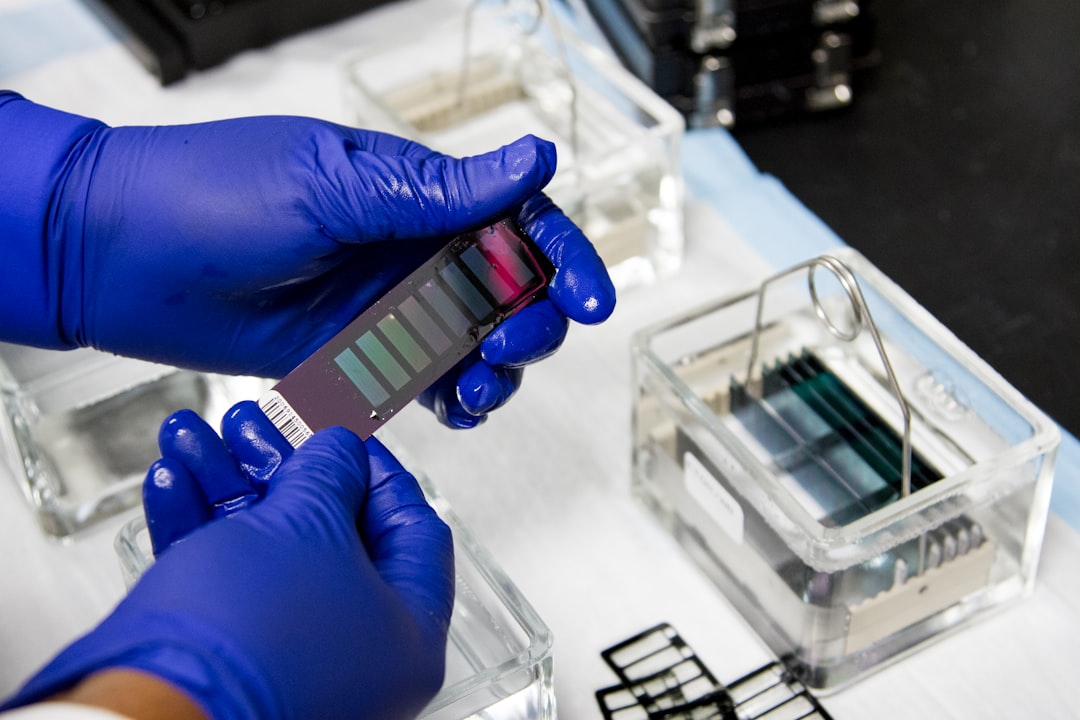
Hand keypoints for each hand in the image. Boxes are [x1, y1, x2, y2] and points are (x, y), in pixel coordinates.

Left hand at [0, 91, 615, 426]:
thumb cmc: (214, 195)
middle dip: (533, 324)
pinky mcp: (361, 356)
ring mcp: (389, 307)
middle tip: (509, 345)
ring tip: (475, 387)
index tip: (591, 300)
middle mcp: (414, 251)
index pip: (519, 223)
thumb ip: (436, 191)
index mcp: (418, 196)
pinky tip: (454, 407)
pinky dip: (457, 400)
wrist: (123, 257)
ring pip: (480, 345)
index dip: (565, 260)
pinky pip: (431, 382)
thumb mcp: (332, 185)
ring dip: (498, 371)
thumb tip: (532, 160)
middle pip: (514, 292)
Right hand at [2, 403, 453, 719]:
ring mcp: (288, 658)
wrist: (145, 715)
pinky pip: (222, 582)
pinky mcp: (227, 660)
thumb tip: (340, 452)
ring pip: (264, 550)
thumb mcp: (308, 526)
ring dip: (223, 484)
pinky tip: (169, 481)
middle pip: (329, 533)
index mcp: (405, 632)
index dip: (378, 471)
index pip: (412, 532)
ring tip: (188, 434)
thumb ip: (331, 474)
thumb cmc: (250, 634)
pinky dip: (196, 528)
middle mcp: (354, 652)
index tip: (344, 432)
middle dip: (278, 466)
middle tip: (249, 421)